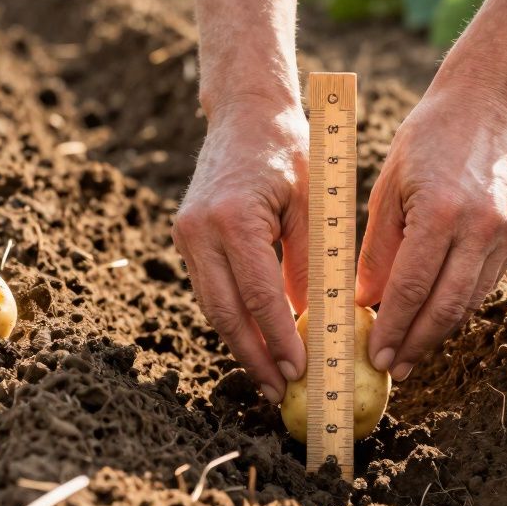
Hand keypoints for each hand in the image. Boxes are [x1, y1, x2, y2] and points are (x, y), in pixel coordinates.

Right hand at [172, 99, 308, 402]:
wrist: (245, 114)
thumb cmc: (289, 152)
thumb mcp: (312, 205)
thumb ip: (312, 263)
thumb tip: (321, 323)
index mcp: (235, 219)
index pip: (259, 295)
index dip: (279, 339)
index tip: (301, 370)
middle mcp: (200, 230)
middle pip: (225, 312)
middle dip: (254, 357)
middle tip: (280, 392)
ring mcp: (187, 234)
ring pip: (212, 307)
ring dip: (240, 345)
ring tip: (270, 377)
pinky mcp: (186, 237)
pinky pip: (209, 289)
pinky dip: (232, 319)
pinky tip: (256, 342)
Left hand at [357, 86, 506, 381]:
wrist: (489, 102)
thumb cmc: (426, 137)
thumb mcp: (388, 185)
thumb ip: (379, 247)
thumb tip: (365, 300)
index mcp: (441, 213)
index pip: (411, 288)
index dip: (392, 328)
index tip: (375, 355)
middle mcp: (479, 228)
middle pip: (446, 307)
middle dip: (417, 344)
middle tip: (393, 368)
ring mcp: (505, 233)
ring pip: (471, 302)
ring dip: (439, 331)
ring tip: (411, 351)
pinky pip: (486, 283)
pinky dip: (459, 304)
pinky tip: (436, 316)